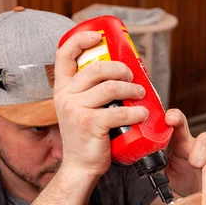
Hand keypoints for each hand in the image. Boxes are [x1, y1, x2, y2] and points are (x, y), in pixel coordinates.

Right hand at [53, 31, 148, 176]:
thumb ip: (89, 92)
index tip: (98, 36)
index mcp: (62, 89)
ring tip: (141, 95)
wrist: (80, 167)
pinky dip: (136, 113)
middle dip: (121, 69)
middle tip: (133, 77)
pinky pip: (119, 112)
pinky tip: (143, 114)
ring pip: (111, 87)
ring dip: (132, 89)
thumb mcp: (79, 109)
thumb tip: (118, 72)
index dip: (81, 39)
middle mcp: (65, 96)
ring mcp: (76, 110)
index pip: (64, 54)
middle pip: (97, 68)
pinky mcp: (89, 124)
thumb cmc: (86, 138)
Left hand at [164, 109, 205, 204]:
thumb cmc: (182, 179)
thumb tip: (145, 169)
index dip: (176, 118)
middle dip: (200, 153)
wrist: (197, 194)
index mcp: (183, 142)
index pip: (180, 125)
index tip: (170, 118)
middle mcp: (203, 144)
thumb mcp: (166, 175)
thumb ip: (157, 169)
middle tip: (194, 166)